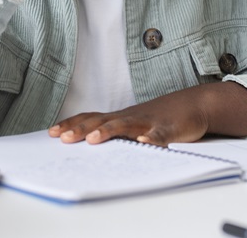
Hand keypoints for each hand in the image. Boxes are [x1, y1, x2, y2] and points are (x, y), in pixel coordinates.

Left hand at [48, 82, 246, 145]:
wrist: (194, 104)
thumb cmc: (160, 117)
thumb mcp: (133, 123)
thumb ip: (113, 130)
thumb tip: (85, 139)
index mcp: (120, 117)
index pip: (90, 118)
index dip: (71, 124)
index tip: (51, 133)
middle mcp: (130, 117)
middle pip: (101, 121)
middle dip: (80, 129)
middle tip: (62, 138)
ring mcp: (149, 122)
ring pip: (126, 126)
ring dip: (108, 131)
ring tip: (93, 139)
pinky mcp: (169, 128)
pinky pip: (160, 134)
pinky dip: (151, 139)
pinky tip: (144, 143)